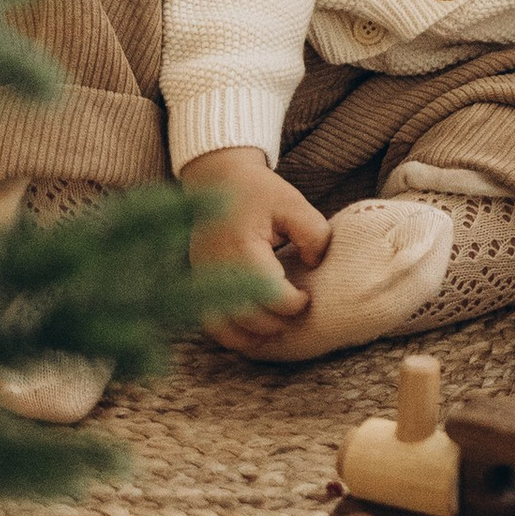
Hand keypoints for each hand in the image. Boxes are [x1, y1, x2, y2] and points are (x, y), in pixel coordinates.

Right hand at [180, 147, 328, 351]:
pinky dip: (232, 335)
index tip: (307, 297)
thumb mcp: (293, 203)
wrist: (217, 177)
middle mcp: (217, 268)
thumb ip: (313, 234)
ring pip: (226, 329)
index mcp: (242, 248)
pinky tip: (253, 334)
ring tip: (277, 328)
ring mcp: (203, 279)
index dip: (294, 305)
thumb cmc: (258, 191)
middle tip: (296, 313)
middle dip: (278, 324)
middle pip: (248, 318)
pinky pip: (211, 323)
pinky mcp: (197, 283)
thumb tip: (316, 265)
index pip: (270, 295)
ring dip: (254, 337)